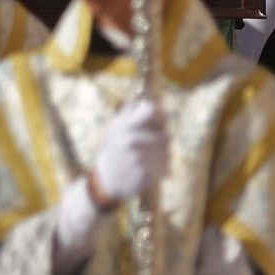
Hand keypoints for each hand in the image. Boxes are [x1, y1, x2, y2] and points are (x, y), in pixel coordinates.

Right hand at [89, 95, 168, 210]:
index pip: (154, 111)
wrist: (107, 180)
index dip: (160, 115)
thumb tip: (143, 94)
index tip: (158, 122)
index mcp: (125, 126)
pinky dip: (161, 168)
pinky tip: (148, 169)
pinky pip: (166, 167)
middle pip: (165, 134)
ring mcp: (142, 159)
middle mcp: (134, 141)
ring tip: (147, 158)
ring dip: (162, 154)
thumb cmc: (114, 150)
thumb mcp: (115, 127)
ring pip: (167, 152)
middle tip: (149, 145)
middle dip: (160, 140)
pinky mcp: (149, 175)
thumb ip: (130, 111)